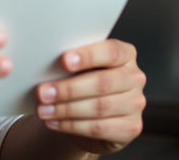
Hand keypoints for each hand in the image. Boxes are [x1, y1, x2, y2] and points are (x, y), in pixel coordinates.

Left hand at [34, 39, 145, 154]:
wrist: (93, 114)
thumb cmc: (84, 82)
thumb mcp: (81, 68)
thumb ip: (72, 63)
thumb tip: (46, 66)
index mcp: (126, 54)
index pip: (111, 51)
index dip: (87, 56)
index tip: (64, 60)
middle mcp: (135, 77)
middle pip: (102, 82)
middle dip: (68, 89)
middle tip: (42, 92)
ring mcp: (136, 103)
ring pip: (99, 107)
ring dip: (66, 109)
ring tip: (43, 110)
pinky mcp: (131, 127)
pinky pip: (99, 128)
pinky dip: (72, 126)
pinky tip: (54, 122)